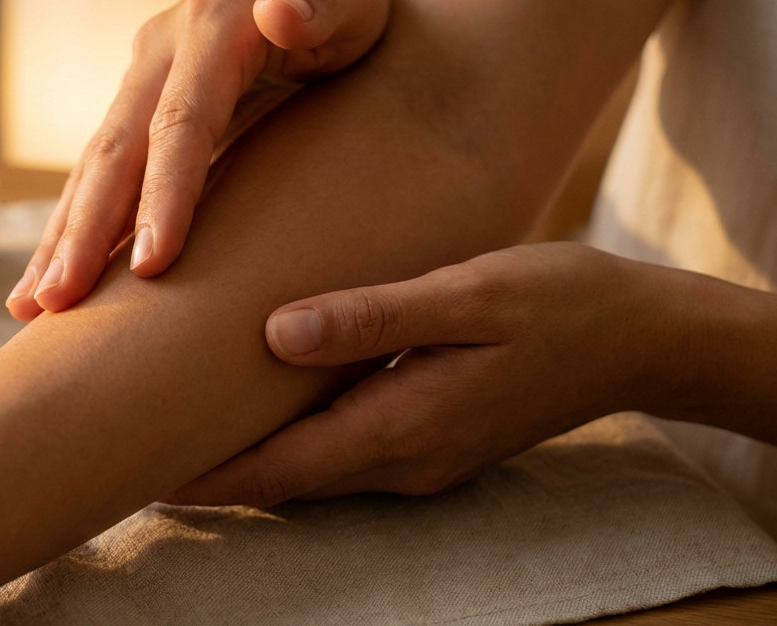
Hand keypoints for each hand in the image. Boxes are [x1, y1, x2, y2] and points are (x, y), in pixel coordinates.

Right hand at [7, 0, 388, 320]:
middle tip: (60, 301)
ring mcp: (141, 84)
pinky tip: (47, 281)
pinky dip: (70, 228)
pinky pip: (98, 175)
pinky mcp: (139, 112)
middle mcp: (160, 54)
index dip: (163, 193)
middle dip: (85, 230)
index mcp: (211, 28)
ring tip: (34, 307)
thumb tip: (280, 13)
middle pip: (116, 150)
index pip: (181, 121)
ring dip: (60, 238)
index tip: (151, 263)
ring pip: (93, 167)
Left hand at [166, 243, 682, 505]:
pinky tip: (264, 405)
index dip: (203, 477)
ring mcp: (420, 458)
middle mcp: (403, 459)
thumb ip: (372, 316)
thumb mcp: (468, 293)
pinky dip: (290, 439)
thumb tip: (273, 333)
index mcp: (402, 427)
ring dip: (247, 459)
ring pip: (309, 471)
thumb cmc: (559, 304)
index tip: (133, 469)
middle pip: (282, 483)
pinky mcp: (432, 439)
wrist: (643, 339)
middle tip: (134, 447)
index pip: (276, 470)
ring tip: (179, 426)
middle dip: (209, 474)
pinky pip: (341, 453)